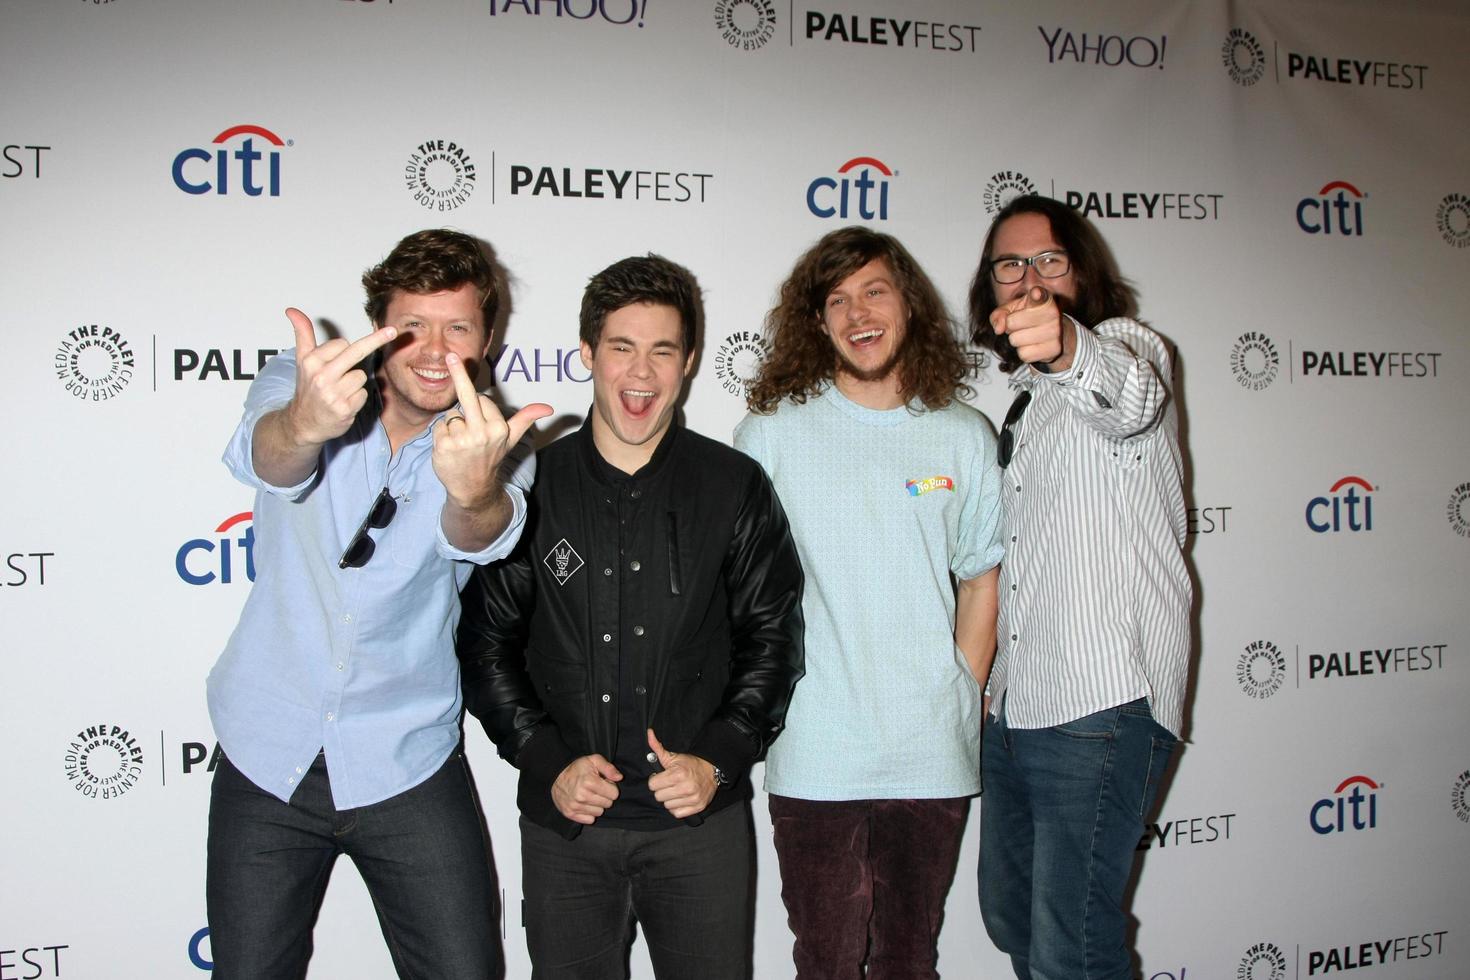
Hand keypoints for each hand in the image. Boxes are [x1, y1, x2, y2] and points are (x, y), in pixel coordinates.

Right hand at [282, 308, 398, 446]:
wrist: (302, 423)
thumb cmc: (307, 388)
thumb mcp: (301, 360)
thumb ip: (302, 334)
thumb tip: (291, 310)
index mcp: (311, 362)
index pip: (342, 344)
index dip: (344, 349)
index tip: (344, 352)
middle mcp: (321, 377)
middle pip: (357, 351)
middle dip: (378, 339)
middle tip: (393, 331)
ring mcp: (333, 394)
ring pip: (361, 376)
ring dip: (355, 383)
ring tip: (339, 391)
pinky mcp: (344, 409)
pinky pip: (363, 393)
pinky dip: (357, 398)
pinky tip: (344, 403)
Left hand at [431, 352, 552, 507]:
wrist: (472, 488)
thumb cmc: (490, 458)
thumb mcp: (511, 438)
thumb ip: (526, 419)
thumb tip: (548, 408)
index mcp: (498, 428)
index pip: (481, 399)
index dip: (479, 408)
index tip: (482, 422)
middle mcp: (481, 433)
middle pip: (466, 395)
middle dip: (458, 372)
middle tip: (450, 355)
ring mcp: (461, 440)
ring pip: (450, 415)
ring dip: (452, 426)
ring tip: (460, 444)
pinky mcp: (443, 446)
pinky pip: (438, 426)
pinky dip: (441, 435)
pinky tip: (450, 448)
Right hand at [551, 754, 621, 824]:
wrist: (555, 775)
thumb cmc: (577, 768)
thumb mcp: (594, 760)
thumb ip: (608, 768)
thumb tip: (619, 778)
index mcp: (590, 782)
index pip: (614, 794)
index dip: (610, 787)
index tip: (603, 783)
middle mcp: (582, 796)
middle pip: (608, 804)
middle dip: (604, 796)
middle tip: (596, 789)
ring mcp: (575, 806)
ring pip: (599, 812)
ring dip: (597, 805)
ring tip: (589, 795)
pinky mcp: (570, 813)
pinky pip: (589, 820)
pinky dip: (589, 813)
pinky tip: (584, 804)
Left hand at [646, 729, 717, 818]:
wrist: (711, 771)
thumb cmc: (690, 764)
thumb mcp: (673, 756)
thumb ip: (658, 748)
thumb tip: (649, 733)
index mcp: (678, 774)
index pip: (652, 785)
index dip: (655, 780)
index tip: (662, 778)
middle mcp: (685, 787)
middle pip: (658, 797)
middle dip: (662, 790)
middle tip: (669, 784)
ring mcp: (692, 799)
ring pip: (667, 806)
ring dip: (670, 799)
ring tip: (676, 791)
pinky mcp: (697, 807)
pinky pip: (677, 813)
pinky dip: (677, 808)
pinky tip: (681, 799)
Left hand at [989, 286, 1070, 369]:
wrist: (1052, 333)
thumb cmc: (1028, 317)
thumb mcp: (1012, 309)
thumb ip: (1000, 314)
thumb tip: (998, 329)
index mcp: (1042, 299)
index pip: (1039, 296)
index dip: (1036, 295)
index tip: (1035, 293)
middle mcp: (1052, 313)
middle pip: (1012, 323)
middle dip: (1010, 326)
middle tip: (1020, 325)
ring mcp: (1055, 331)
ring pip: (1016, 341)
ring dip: (1016, 340)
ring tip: (1026, 334)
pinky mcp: (1055, 349)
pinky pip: (1024, 355)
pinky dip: (1023, 352)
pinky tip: (1032, 345)